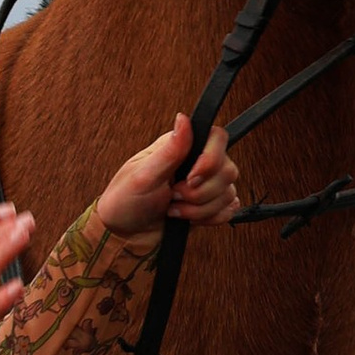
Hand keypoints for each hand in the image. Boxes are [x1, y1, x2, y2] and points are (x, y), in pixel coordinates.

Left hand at [96, 117, 238, 242]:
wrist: (126, 234)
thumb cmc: (127, 200)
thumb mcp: (144, 174)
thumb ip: (170, 149)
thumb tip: (183, 119)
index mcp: (181, 148)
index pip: (217, 138)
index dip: (210, 160)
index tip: (190, 178)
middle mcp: (197, 163)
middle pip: (227, 169)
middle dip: (199, 192)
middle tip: (174, 195)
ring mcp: (206, 186)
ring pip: (227, 193)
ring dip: (199, 209)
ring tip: (174, 208)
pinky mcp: (211, 206)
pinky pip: (227, 211)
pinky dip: (207, 219)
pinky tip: (187, 217)